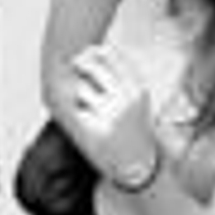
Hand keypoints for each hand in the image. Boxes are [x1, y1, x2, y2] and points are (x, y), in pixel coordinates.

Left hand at [67, 44, 153, 181]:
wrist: (139, 164)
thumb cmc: (136, 128)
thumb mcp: (138, 99)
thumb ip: (122, 75)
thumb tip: (96, 49)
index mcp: (138, 88)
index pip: (113, 56)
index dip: (95, 51)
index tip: (88, 51)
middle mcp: (126, 98)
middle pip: (93, 67)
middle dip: (81, 64)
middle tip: (75, 64)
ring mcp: (111, 113)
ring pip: (82, 90)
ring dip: (81, 95)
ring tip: (93, 106)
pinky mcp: (98, 129)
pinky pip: (79, 112)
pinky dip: (82, 116)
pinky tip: (94, 125)